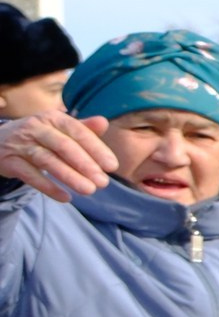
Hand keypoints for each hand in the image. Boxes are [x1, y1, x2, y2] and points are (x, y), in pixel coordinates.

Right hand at [0, 112, 116, 201]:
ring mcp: (21, 144)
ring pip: (47, 161)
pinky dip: (48, 188)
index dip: (96, 148)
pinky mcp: (9, 161)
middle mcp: (35, 128)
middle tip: (103, 182)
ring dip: (70, 177)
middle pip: (63, 146)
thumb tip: (103, 122)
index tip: (112, 166)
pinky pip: (30, 176)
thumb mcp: (59, 128)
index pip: (77, 131)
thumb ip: (82, 128)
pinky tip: (66, 198)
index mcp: (52, 118)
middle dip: (85, 164)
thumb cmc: (39, 135)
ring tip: (90, 190)